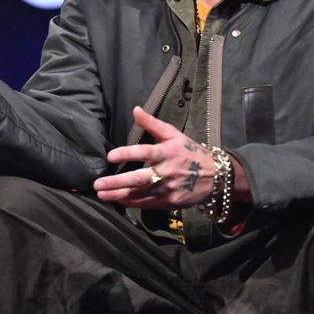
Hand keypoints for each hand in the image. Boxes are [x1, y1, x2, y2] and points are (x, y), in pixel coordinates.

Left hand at [93, 106, 214, 208]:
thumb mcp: (174, 134)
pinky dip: (132, 202)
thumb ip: (153, 124)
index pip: (145, 152)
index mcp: (168, 152)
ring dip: (119, 195)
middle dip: (117, 182)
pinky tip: (118, 200)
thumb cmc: (190, 152)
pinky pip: (147, 203)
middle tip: (98, 183)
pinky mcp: (169, 202)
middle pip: (139, 178)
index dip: (127, 154)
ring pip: (140, 193)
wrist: (215, 176)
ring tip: (101, 194)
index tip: (110, 156)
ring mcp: (168, 189)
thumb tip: (135, 110)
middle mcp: (167, 172)